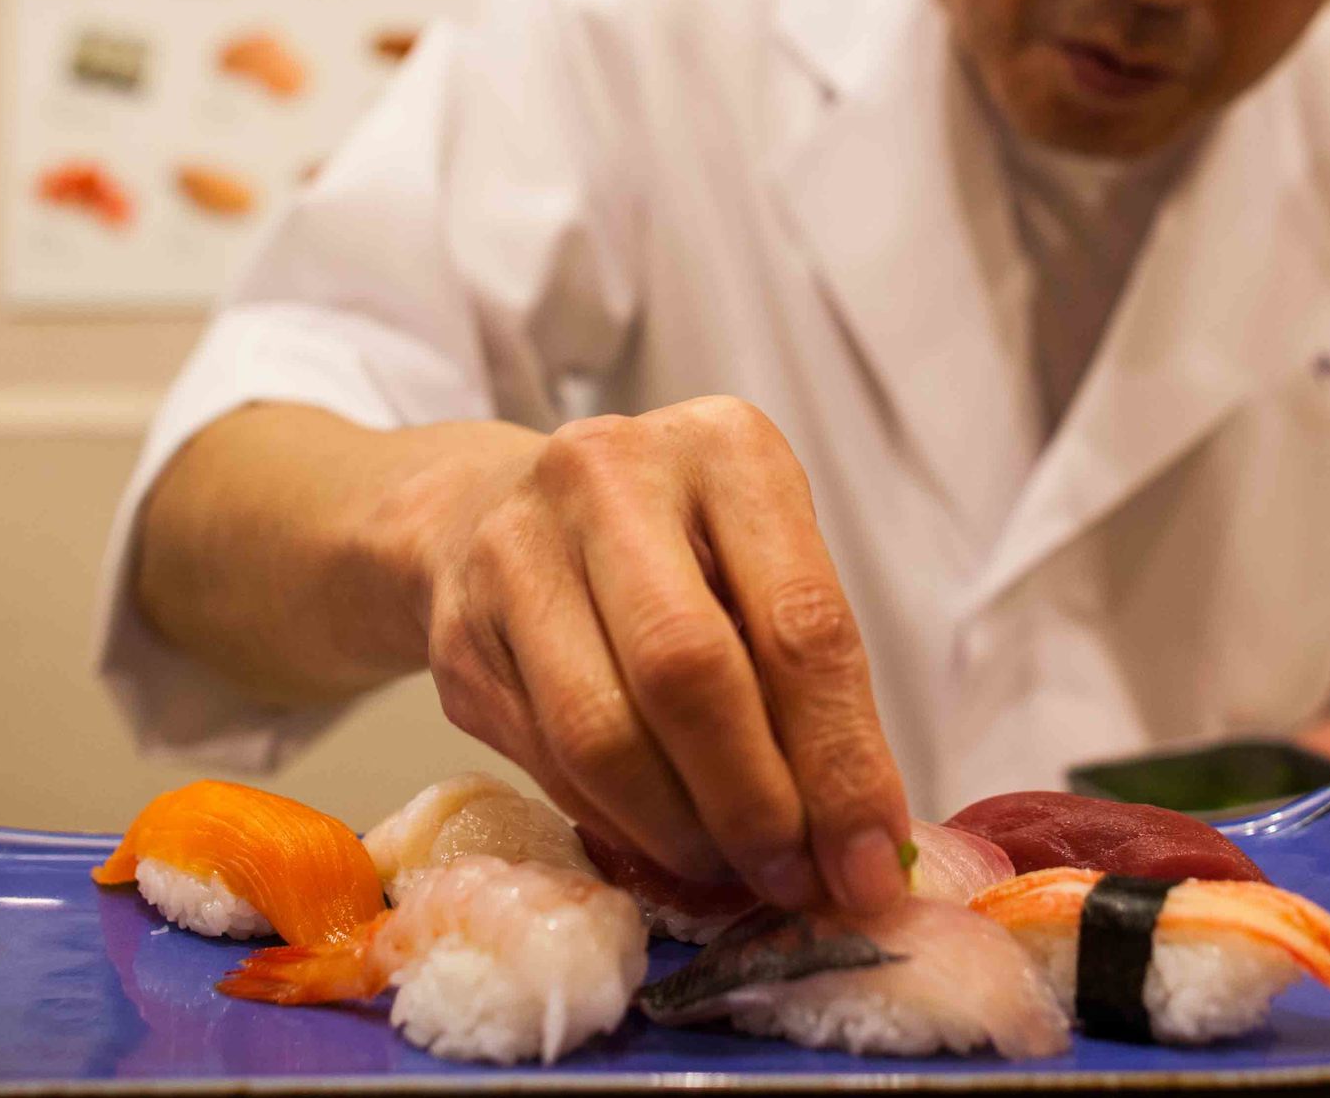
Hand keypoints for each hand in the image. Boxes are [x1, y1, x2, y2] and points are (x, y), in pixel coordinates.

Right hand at [410, 395, 913, 914]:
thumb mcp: (758, 562)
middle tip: (793, 881)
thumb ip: (809, 678)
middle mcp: (611, 475)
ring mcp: (516, 550)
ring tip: (728, 871)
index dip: (842, 761)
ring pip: (603, 734)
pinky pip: (548, 765)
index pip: (800, 622)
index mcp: (724, 448)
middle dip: (754, 804)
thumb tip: (861, 846)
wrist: (486, 515)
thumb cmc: (668, 549)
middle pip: (689, 672)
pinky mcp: (458, 635)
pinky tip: (660, 842)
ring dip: (680, 833)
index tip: (871, 864)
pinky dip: (618, 825)